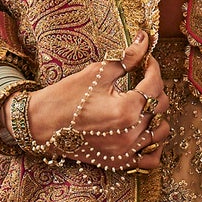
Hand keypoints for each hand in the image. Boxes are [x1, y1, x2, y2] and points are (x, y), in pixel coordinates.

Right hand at [27, 32, 170, 170]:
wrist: (41, 124)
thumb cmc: (65, 97)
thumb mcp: (96, 72)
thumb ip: (125, 59)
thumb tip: (144, 39)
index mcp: (126, 110)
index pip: (154, 85)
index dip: (152, 68)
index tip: (146, 60)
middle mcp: (130, 134)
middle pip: (161, 107)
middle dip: (155, 88)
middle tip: (142, 79)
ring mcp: (126, 151)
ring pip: (160, 132)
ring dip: (157, 115)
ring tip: (143, 104)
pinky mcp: (119, 162)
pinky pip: (150, 160)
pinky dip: (154, 145)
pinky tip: (146, 131)